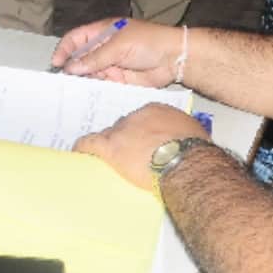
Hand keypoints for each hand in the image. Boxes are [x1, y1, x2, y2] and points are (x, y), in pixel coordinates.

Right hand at [50, 17, 182, 86]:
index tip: (56, 63)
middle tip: (64, 82)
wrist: (174, 58)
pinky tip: (88, 97)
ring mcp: (111, 64)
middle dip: (72, 68)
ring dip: (83, 81)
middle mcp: (104, 48)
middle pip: (80, 58)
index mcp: (102, 31)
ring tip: (74, 92)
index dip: (64, 49)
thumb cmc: (146, 42)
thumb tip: (70, 68)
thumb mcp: (118, 46)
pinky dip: (95, 90)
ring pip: (90, 74)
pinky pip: (102, 85)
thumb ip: (94, 58)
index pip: (76, 38)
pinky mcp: (119, 80)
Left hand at [74, 103, 208, 190]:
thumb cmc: (193, 150)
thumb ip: (181, 133)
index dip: (139, 133)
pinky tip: (79, 153)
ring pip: (107, 136)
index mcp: (155, 111)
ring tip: (105, 158)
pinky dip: (84, 148)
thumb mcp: (192, 134)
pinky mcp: (110, 146)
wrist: (185, 161)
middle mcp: (136, 116)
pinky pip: (90, 144)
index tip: (140, 142)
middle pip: (123, 127)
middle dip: (124, 140)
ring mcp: (121, 130)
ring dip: (106, 146)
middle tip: (128, 154)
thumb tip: (184, 141)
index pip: (140, 119)